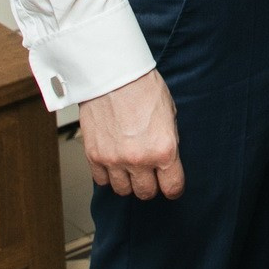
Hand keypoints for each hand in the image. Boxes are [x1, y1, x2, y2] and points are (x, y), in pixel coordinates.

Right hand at [80, 68, 183, 199]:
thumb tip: (167, 157)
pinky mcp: (94, 156)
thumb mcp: (170, 113)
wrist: (113, 75)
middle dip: (150, 185)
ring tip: (130, 167)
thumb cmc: (144, 88)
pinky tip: (113, 162)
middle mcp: (140, 160)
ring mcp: (114, 160)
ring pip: (123, 190)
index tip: (171, 186)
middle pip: (146, 193)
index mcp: (164, 150)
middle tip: (150, 174)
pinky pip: (102, 180)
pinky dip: (108, 175)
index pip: (172, 187)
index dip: (173, 188)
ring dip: (128, 181)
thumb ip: (168, 140)